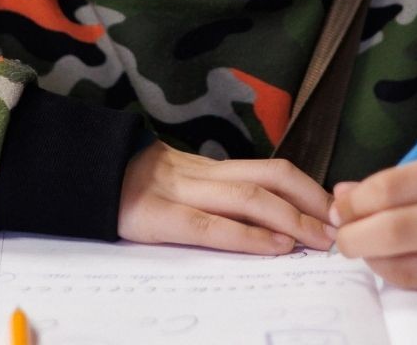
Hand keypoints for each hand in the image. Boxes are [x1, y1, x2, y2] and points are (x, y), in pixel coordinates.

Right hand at [118, 141, 337, 254]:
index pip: (271, 170)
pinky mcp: (157, 218)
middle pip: (271, 178)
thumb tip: (266, 218)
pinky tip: (275, 247)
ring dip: (293, 220)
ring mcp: (179, 192)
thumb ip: (215, 195)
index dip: (309, 190)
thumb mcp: (177, 185)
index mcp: (209, 169)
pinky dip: (248, 236)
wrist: (75, 178)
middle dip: (312, 205)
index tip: (336, 213)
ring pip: (249, 198)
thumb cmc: (130, 190)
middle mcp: (201, 174)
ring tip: (320, 241)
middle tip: (341, 229)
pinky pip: (210, 225)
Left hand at [329, 148, 416, 296]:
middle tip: (342, 234)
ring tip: (366, 249)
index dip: (358, 199)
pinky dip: (409, 274)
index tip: (343, 200)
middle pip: (396, 232)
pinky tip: (401, 261)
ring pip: (411, 270)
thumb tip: (355, 193)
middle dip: (355, 237)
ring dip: (376, 263)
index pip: (397, 187)